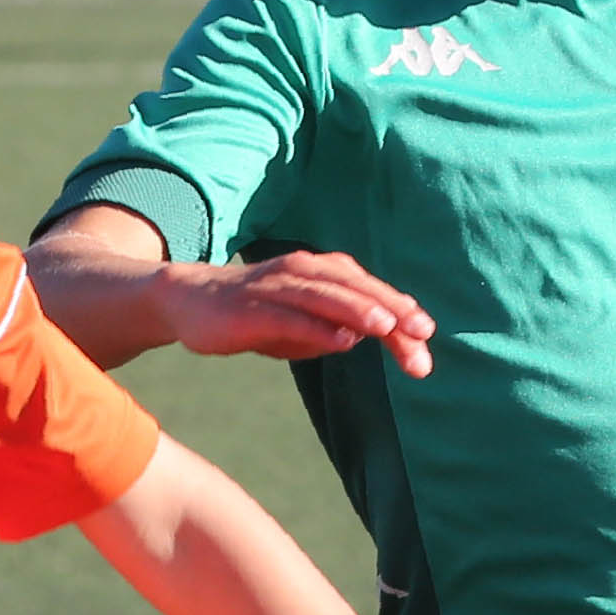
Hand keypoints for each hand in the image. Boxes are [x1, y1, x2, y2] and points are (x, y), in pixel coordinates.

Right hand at [160, 250, 435, 378]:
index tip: (427, 341)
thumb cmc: (252, 314)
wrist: (188, 301)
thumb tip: (366, 336)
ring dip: (358, 311)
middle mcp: (303, 272)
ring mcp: (276, 287)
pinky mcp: (251, 308)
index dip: (400, 315)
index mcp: (321, 275)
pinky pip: (288, 317)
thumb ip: (334, 328)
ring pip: (325, 297)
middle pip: (356, 291)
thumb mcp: (300, 324)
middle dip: (391, 312)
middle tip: (422, 334)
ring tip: (387, 328)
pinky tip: (339, 342)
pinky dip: (316, 328)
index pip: (369, 295)